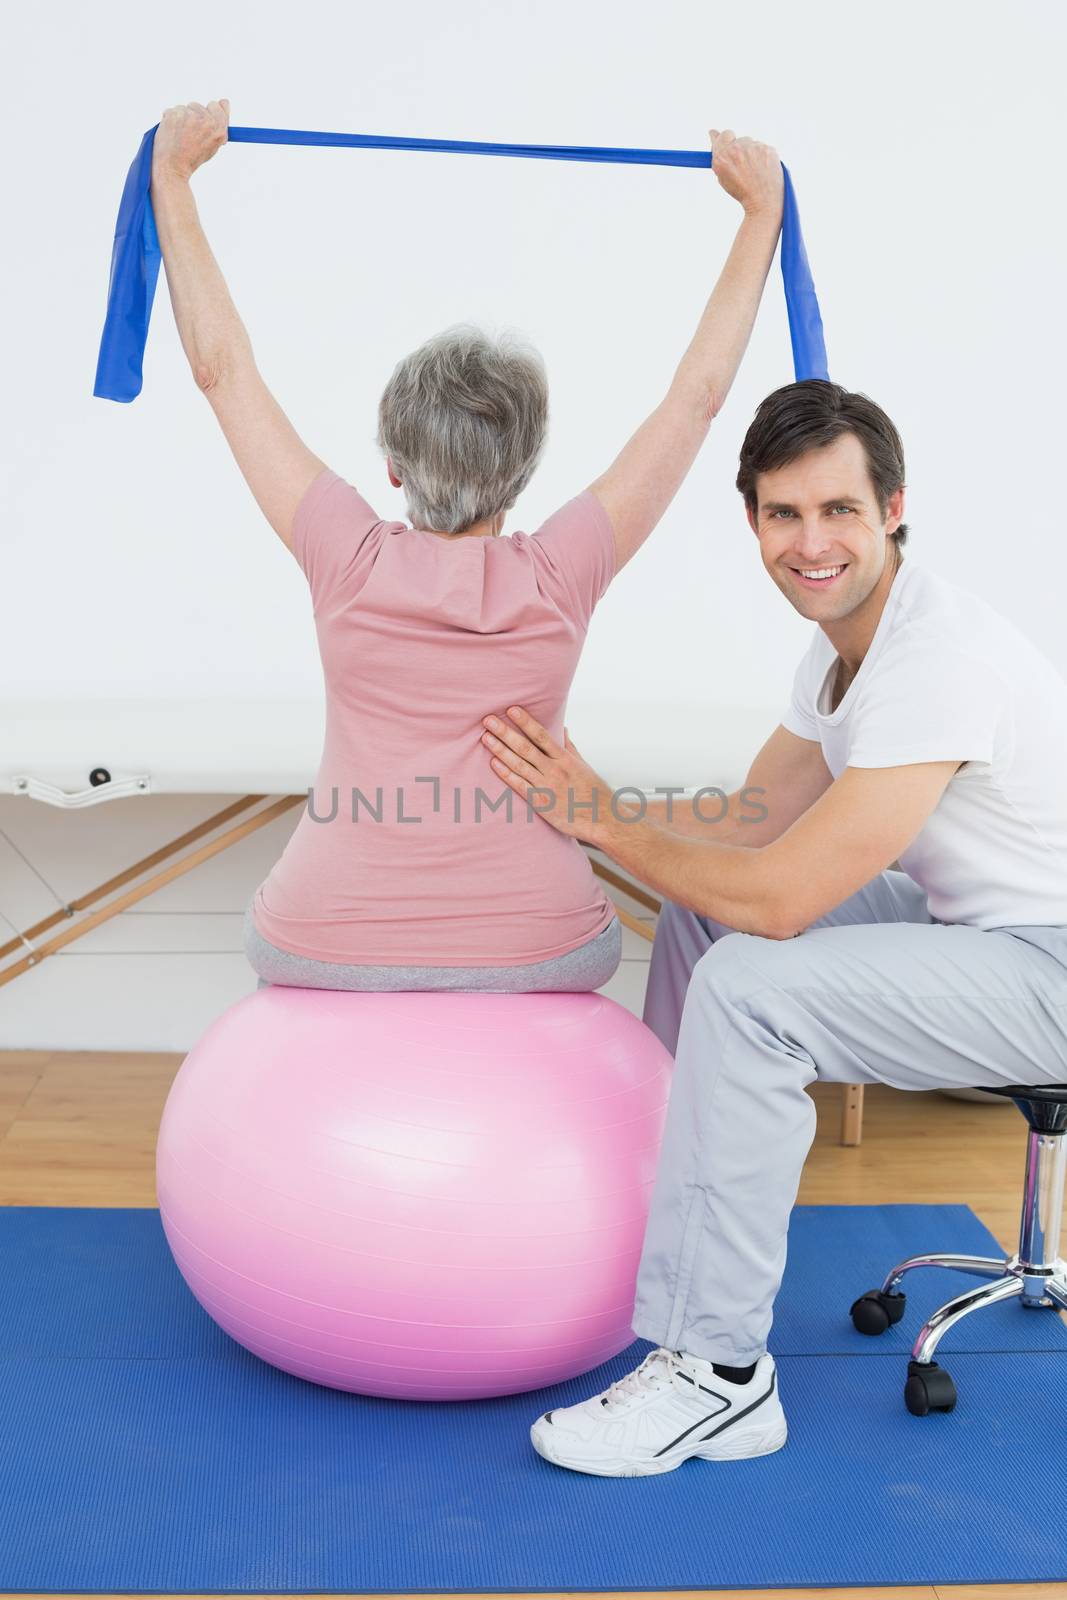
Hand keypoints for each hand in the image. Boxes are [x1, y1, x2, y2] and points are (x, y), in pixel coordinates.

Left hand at [152, 99, 229, 182]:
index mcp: (219, 129)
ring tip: (179, 135)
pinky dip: (170, 119)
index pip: (219, 104)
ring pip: (184, 108)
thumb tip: (224, 101)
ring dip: (180, 118)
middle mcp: (207, 121)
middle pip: (198, 105)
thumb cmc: (193, 157)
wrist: (173, 167)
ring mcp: (190, 116)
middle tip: (189, 133)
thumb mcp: (213, 144)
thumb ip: (219, 123)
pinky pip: (172, 110)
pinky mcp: (175, 114)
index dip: (210, 112)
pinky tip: (171, 132)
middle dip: (193, 115)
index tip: (203, 121)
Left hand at [480, 707, 616, 843]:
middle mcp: (554, 769)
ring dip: (500, 750)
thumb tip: (563, 730)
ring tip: (485, 737)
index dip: (526, 721)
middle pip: (525, 747)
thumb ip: (570, 747)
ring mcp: (547, 786)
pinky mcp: (540, 803)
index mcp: (565, 758)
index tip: (512, 709)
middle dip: (505, 732)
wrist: (603, 819)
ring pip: (519, 764)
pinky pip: (519, 785)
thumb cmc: (594, 792)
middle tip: (488, 719)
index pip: (542, 735)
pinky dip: (506, 774)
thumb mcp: (583, 766)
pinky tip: (494, 763)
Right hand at [708, 128, 782, 219]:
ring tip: (755, 170)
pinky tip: (764, 169)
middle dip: (741, 149)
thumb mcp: (723, 176)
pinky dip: (764, 156)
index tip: (731, 146)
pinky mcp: (767, 149)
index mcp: (721, 158)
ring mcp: (753, 148)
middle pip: (739, 139)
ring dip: (752, 152)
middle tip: (745, 166)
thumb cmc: (742, 190)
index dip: (728, 141)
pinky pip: (763, 147)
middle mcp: (736, 150)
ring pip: (752, 143)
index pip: (724, 134)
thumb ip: (718, 154)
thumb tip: (713, 132)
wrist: (763, 202)